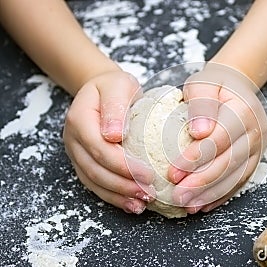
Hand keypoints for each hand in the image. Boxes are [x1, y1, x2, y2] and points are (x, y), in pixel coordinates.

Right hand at [63, 71, 154, 213]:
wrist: (102, 90)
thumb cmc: (114, 87)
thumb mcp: (118, 86)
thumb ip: (115, 107)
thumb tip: (114, 135)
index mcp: (80, 119)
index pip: (99, 148)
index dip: (122, 165)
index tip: (148, 174)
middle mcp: (73, 139)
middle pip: (95, 169)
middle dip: (122, 185)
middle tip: (148, 193)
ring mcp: (77, 153)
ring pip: (93, 181)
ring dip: (117, 196)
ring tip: (140, 204)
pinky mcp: (84, 162)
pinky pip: (95, 184)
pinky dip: (113, 197)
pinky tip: (130, 204)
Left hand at [168, 63, 266, 213]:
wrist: (237, 87)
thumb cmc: (215, 86)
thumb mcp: (203, 83)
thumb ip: (201, 103)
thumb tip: (200, 132)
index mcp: (244, 111)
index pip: (220, 139)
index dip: (196, 158)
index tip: (173, 172)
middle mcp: (256, 132)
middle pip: (229, 162)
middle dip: (202, 182)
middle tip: (177, 196)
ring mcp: (257, 149)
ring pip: (235, 176)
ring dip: (210, 194)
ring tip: (187, 205)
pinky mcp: (254, 160)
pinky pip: (239, 181)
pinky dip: (221, 195)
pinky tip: (203, 204)